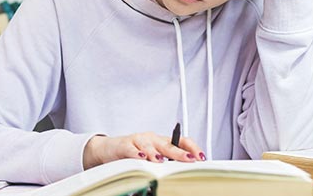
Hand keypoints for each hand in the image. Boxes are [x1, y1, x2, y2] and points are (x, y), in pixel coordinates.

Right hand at [82, 132, 205, 168]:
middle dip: (180, 153)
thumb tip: (185, 172)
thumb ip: (167, 162)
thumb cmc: (135, 152)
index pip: (181, 141)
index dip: (192, 147)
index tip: (201, 157)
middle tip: (189, 159)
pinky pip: (131, 149)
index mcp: (162, 142)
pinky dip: (136, 153)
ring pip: (150, 145)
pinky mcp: (125, 144)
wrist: (110, 148)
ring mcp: (139, 140)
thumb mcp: (153, 157)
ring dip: (156, 153)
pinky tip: (141, 157)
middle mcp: (153, 139)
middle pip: (168, 145)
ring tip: (162, 161)